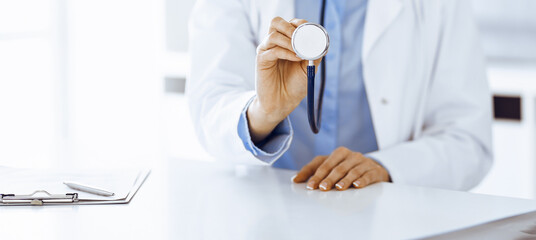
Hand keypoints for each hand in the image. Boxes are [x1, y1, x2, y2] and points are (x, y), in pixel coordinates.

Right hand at [247, 17, 321, 142]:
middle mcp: (274, 43)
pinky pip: (272, 50)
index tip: (311, 33)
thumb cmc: (295, 85)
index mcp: (286, 42)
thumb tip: (321, 43)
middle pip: (276, 22)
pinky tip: (296, 58)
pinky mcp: (262, 60)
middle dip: (290, 27)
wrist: (283, 102)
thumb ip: (314, 54)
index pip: (290, 23)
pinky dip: (286, 52)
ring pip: (274, 34)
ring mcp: (267, 50)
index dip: (300, 24)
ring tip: (299, 51)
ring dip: (289, 41)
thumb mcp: (309, 68)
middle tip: (301, 37)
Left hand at [293, 147, 389, 190]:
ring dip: (345, 180)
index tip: (310, 186)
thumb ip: (312, 170)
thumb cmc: (347, 168)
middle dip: (329, 178)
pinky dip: (362, 180)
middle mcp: (352, 156)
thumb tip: (295, 180)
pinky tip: (357, 186)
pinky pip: (368, 175)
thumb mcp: (330, 166)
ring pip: (353, 171)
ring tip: (338, 188)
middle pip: (338, 168)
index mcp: (339, 153)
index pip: (325, 164)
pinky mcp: (375, 171)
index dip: (317, 175)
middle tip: (322, 188)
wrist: (374, 169)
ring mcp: (364, 162)